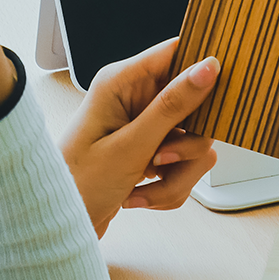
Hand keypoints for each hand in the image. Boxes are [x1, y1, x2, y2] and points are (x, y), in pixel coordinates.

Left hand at [60, 39, 220, 237]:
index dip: (204, 68)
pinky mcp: (152, 151)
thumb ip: (172, 106)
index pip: (177, 53)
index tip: (221, 91)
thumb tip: (207, 69)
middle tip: (162, 158)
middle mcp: (135, 100)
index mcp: (122, 82)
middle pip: (195, 106)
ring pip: (195, 142)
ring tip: (145, 183)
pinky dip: (170, 185)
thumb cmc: (77, 184)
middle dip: (187, 143)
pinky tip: (141, 193)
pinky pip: (185, 164)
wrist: (57, 226)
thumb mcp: (130, 146)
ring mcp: (145, 127)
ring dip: (178, 173)